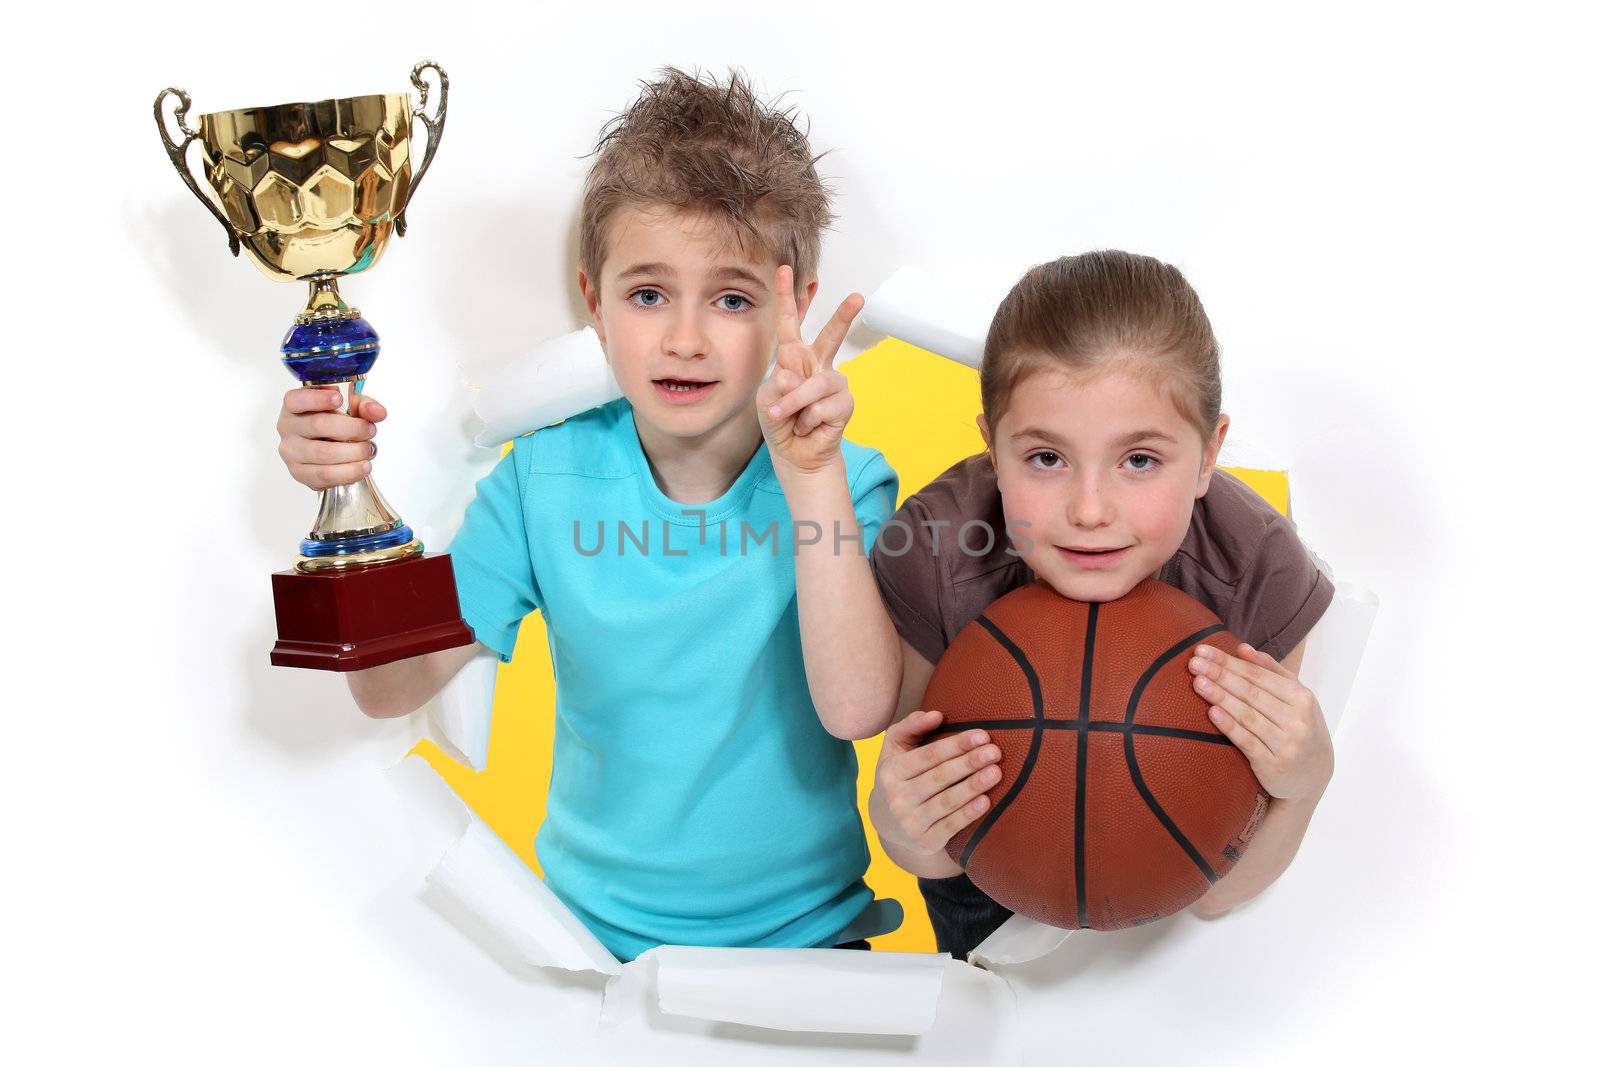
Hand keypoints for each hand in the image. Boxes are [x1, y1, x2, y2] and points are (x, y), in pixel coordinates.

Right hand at [276, 386, 384, 489]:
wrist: (328, 447)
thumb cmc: (334, 422)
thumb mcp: (350, 406)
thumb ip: (365, 406)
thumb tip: (377, 412)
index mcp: (294, 406)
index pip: (296, 399)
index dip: (318, 398)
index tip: (339, 398)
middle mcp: (288, 427)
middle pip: (318, 425)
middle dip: (352, 428)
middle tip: (370, 430)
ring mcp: (291, 452)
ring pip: (324, 453)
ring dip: (354, 452)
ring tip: (369, 450)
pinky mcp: (299, 473)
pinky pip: (325, 475)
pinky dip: (349, 472)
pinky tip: (362, 466)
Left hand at [756, 265, 863, 475]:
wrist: (795, 453)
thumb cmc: (780, 420)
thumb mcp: (768, 397)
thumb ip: (781, 381)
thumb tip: (798, 374)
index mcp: (794, 357)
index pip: (790, 324)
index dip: (788, 297)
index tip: (784, 269)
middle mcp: (817, 364)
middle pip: (830, 336)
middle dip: (844, 316)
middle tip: (857, 297)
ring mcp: (833, 382)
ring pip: (814, 385)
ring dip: (795, 404)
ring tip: (789, 418)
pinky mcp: (844, 402)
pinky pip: (821, 406)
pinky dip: (807, 419)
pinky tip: (807, 426)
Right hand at [874, 710, 1002, 857]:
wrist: (888, 822)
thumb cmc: (901, 776)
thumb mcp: (896, 748)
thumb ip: (912, 725)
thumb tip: (936, 714)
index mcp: (891, 771)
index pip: (927, 756)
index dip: (955, 745)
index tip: (982, 735)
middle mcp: (897, 798)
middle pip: (939, 777)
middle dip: (969, 762)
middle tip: (994, 752)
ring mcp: (909, 822)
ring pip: (946, 801)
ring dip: (973, 786)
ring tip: (996, 772)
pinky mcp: (924, 842)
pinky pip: (950, 827)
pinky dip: (968, 814)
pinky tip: (986, 801)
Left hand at [1188, 642, 1333, 800]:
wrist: (1313, 775)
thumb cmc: (1298, 727)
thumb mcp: (1295, 698)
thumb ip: (1271, 671)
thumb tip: (1242, 648)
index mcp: (1301, 698)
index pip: (1258, 675)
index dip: (1229, 662)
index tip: (1203, 651)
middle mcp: (1296, 719)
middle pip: (1251, 693)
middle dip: (1220, 675)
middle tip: (1194, 663)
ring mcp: (1286, 743)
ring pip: (1247, 715)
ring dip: (1221, 697)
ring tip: (1198, 682)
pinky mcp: (1273, 765)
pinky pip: (1247, 742)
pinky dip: (1229, 726)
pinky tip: (1212, 712)